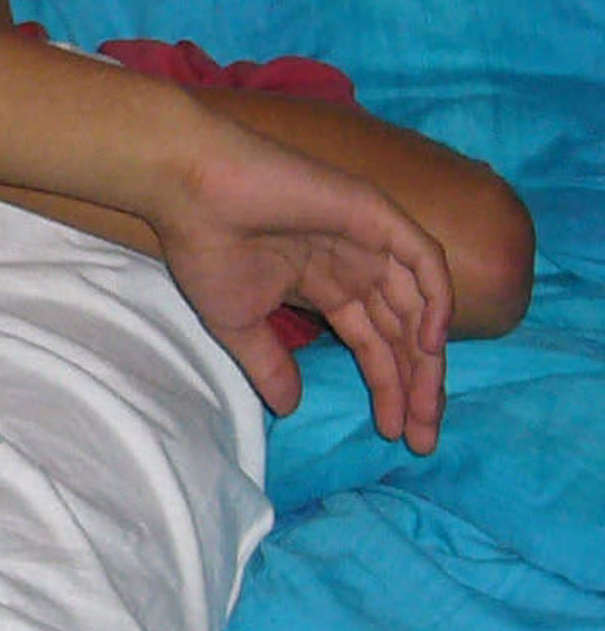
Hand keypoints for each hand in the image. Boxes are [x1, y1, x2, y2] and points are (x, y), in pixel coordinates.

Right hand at [150, 113, 451, 452]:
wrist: (192, 192)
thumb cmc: (206, 249)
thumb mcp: (238, 325)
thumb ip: (270, 364)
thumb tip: (289, 408)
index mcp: (327, 286)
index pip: (375, 343)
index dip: (389, 388)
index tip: (393, 433)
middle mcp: (356, 264)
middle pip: (404, 332)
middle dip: (417, 385)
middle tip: (422, 438)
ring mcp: (369, 238)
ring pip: (420, 304)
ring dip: (430, 357)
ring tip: (426, 408)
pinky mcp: (375, 213)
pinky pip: (424, 259)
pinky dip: (437, 299)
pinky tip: (431, 344)